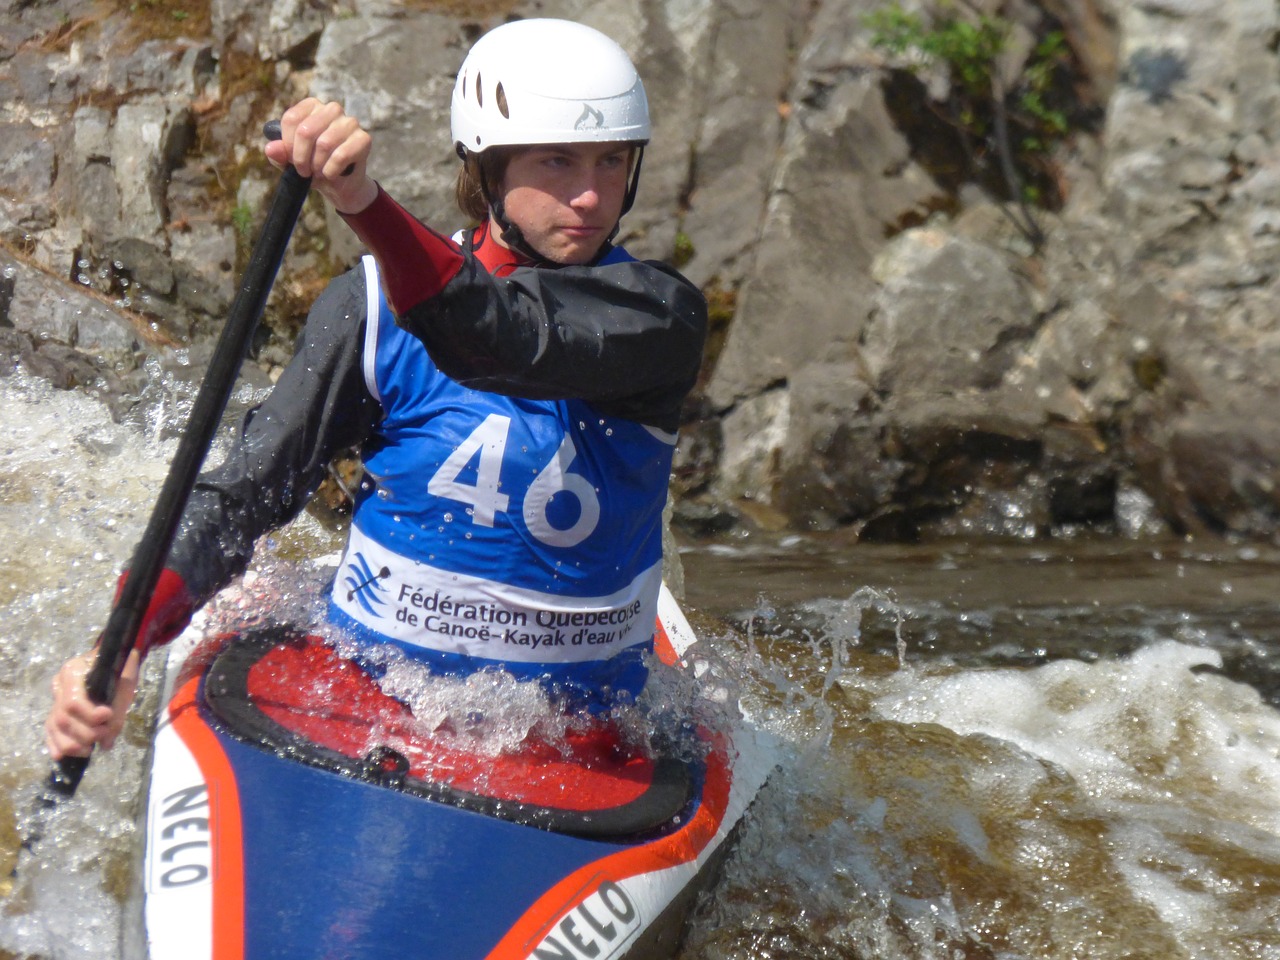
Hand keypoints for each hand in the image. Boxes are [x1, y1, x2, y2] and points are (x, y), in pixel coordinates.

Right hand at [45, 649, 140, 759]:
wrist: (115, 658)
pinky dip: (56, 744)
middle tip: (104, 735)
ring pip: (54, 727)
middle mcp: (59, 685)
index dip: (89, 716)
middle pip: (63, 718)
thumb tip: (106, 744)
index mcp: (73, 671)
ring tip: (89, 750)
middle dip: (84, 733)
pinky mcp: (56, 709)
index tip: (107, 717)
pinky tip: (62, 756)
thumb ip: (117, 713)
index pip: (73, 702)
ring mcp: (55, 698)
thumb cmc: (121, 668)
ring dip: (71, 744)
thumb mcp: (125, 684)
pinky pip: (50, 730)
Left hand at [264, 98, 378, 214]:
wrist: (340, 184)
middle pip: (306, 131)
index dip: (288, 145)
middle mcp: (332, 109)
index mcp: (311, 106)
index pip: (291, 119)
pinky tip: (331, 174)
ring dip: (317, 166)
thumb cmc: (314, 166)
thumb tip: (271, 148)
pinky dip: (331, 170)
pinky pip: (341, 155)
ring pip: (324, 144)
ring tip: (318, 172)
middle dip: (301, 158)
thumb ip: (279, 154)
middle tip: (304, 171)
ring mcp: (350, 122)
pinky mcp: (364, 138)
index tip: (291, 160)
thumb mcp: (291, 161)